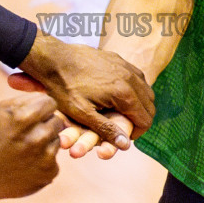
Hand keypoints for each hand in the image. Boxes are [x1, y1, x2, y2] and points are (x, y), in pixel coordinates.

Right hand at [0, 92, 65, 199]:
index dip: (42, 107)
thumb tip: (48, 94)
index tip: (34, 114)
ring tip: (30, 146)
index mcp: (23, 118)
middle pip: (57, 119)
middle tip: (31, 131)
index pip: (50, 102)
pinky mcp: (50, 171)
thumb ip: (27, 98)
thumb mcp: (3, 110)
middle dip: (46, 123)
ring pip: (59, 137)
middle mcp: (37, 137)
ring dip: (48, 140)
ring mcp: (45, 156)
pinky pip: (57, 156)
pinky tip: (32, 160)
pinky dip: (46, 157)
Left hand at [16, 33, 154, 151]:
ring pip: (146, 90)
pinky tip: (118, 95)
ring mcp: (126, 66)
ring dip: (140, 105)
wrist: (54, 57)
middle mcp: (131, 78)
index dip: (136, 133)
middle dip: (141, 120)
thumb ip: (106, 129)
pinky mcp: (119, 59)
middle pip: (150, 105)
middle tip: (124, 128)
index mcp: (124, 93)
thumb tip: (125, 145)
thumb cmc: (65, 87)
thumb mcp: (82, 114)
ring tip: (123, 113)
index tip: (123, 138)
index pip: (145, 120)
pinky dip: (135, 90)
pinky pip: (137, 77)